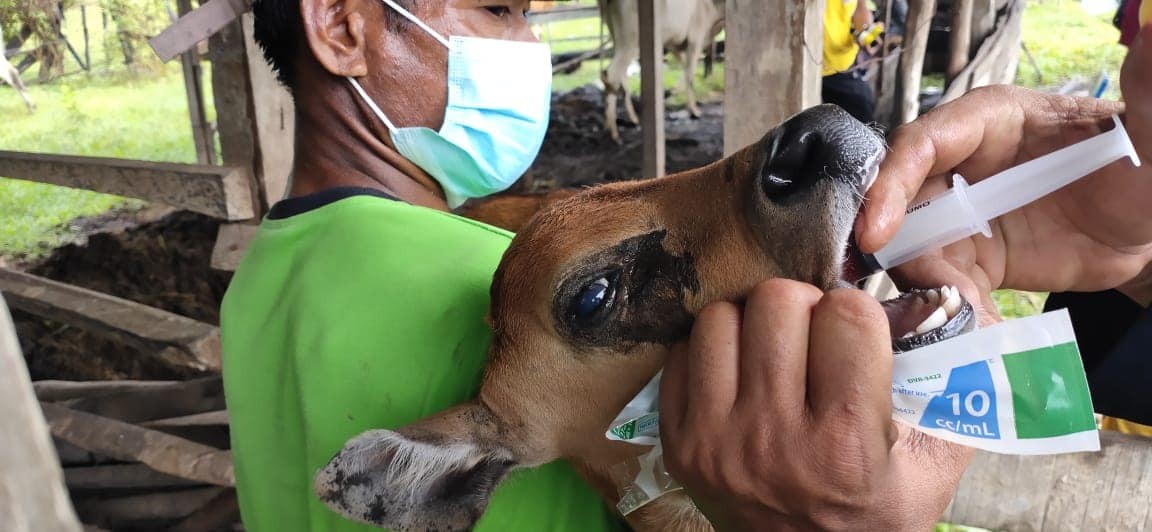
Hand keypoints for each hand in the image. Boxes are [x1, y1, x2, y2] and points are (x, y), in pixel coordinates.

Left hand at [659, 280, 970, 530]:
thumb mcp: (937, 459)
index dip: (857, 313)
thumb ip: (949, 380)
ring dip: (750, 326)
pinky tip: (738, 376)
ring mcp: (714, 440)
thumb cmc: (877, 505)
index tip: (856, 333)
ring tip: (772, 355)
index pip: (847, 315)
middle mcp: (773, 438)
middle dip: (804, 308)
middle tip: (813, 338)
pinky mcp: (677, 441)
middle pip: (777, 299)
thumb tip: (932, 294)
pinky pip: (683, 350)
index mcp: (845, 442)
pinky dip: (713, 353)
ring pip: (721, 316)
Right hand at [857, 27, 1151, 305]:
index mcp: (988, 121)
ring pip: (912, 247)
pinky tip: (976, 332)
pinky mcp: (967, 258)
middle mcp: (959, 166)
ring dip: (927, 286)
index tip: (875, 231)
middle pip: (898, 201)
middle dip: (894, 246)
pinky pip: (941, 284)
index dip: (890, 184)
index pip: (920, 143)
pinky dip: (950, 311)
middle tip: (913, 287)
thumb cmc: (1141, 173)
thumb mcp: (1146, 137)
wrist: (1146, 230)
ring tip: (965, 317)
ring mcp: (958, 214)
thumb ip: (1146, 94)